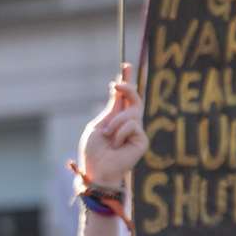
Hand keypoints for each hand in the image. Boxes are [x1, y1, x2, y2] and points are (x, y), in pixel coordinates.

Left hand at [76, 63, 146, 184]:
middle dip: (128, 87)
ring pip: (131, 113)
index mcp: (116, 118)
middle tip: (117, 83)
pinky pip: (133, 125)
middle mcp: (128, 123)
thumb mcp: (98, 124)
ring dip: (115, 123)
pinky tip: (116, 145)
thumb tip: (118, 88)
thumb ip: (111, 108)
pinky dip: (120, 133)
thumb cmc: (93, 151)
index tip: (126, 66)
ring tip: (107, 137)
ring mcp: (136, 132)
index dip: (126, 81)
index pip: (124, 97)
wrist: (97, 170)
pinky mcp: (142, 140)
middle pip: (134, 98)